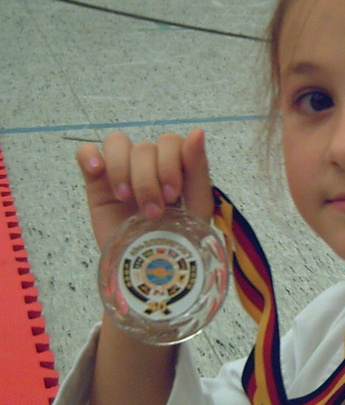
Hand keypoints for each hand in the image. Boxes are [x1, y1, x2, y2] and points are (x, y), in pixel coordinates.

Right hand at [75, 129, 212, 251]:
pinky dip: (90, 155)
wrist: (150, 273)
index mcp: (176, 166)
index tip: (172, 195)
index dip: (170, 163)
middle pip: (145, 147)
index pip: (170, 141)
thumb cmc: (179, 240)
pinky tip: (98, 171)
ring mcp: (122, 173)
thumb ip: (197, 167)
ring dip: (123, 170)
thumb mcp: (197, 205)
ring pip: (117, 143)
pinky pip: (86, 152)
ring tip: (125, 199)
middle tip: (152, 212)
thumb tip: (197, 131)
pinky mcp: (96, 185)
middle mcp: (149, 165)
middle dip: (149, 180)